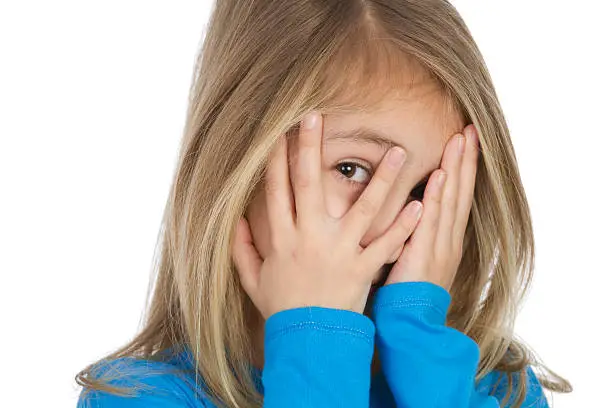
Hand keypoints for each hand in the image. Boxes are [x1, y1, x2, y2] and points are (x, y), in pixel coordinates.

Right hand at [232, 111, 423, 318]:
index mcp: (282, 238)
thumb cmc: (281, 308)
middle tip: (315, 116)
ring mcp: (339, 252)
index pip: (275, 190)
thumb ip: (243, 250)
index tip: (276, 131)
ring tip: (397, 152)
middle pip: (308, 186)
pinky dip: (403, 225)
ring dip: (381, 179)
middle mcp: (309, 238)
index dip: (273, 159)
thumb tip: (235, 222)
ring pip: (363, 208)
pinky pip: (386, 244)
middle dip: (310, 148)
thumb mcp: (253, 280)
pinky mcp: (363, 268)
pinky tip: (420, 205)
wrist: (308, 341)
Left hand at [384, 124, 479, 290]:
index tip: (466, 141)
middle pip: (461, 192)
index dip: (464, 168)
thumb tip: (409, 207)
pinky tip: (441, 176)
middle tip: (470, 130)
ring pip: (451, 200)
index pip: (458, 196)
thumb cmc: (409, 290)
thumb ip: (415, 232)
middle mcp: (449, 238)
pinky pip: (433, 220)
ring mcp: (441, 245)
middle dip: (466, 160)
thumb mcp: (416, 256)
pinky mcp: (427, 253)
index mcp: (447, 238)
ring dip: (456, 169)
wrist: (412, 323)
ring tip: (460, 140)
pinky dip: (438, 197)